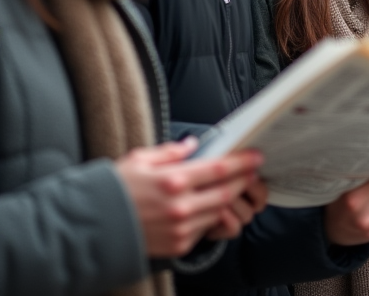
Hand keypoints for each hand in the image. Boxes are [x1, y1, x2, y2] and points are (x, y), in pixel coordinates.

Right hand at [115, 137, 263, 257]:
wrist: (91, 229)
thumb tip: (193, 145)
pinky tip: (209, 206)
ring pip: (220, 211)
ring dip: (230, 198)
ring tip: (233, 186)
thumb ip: (170, 152)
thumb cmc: (113, 191)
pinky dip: (212, 216)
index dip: (242, 162)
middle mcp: (180, 206)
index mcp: (172, 181)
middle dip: (243, 180)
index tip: (256, 156)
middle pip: (227, 192)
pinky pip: (205, 228)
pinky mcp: (178, 245)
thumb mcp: (139, 160)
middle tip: (251, 171)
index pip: (219, 169)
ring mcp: (181, 228)